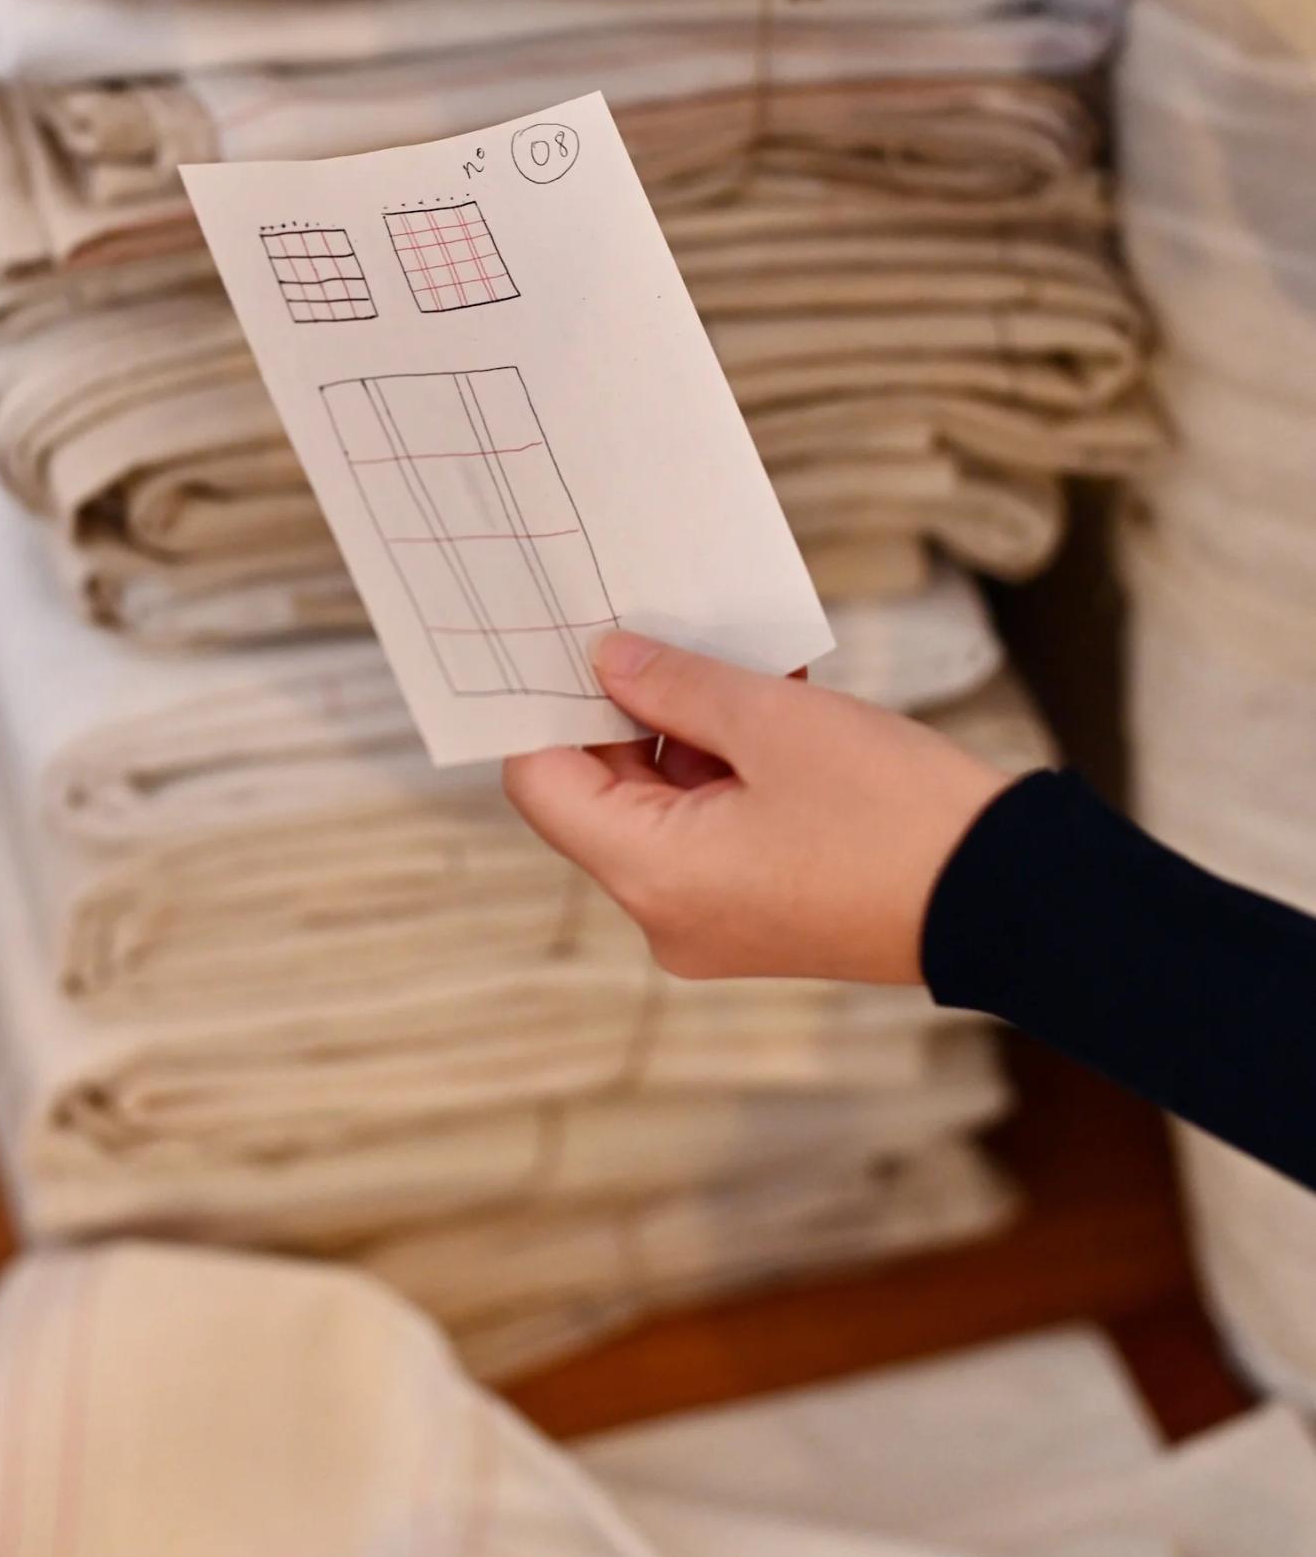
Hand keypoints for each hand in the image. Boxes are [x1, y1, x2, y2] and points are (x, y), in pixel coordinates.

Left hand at [503, 630, 1004, 984]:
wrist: (1013, 899)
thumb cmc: (895, 812)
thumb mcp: (773, 721)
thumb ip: (674, 685)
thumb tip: (608, 660)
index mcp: (653, 876)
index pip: (544, 783)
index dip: (549, 706)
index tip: (571, 642)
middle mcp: (667, 915)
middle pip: (600, 794)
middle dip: (632, 711)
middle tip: (668, 634)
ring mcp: (713, 922)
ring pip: (661, 805)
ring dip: (692, 732)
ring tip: (749, 673)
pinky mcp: (757, 915)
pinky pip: (710, 830)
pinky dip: (729, 770)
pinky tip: (778, 711)